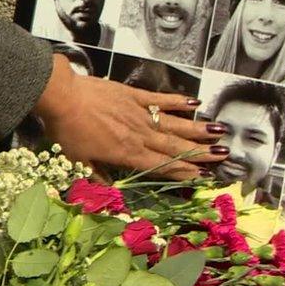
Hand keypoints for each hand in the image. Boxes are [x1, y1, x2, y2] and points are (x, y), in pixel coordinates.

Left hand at [31, 54, 228, 180]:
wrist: (61, 96)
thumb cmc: (66, 130)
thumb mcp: (78, 161)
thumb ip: (96, 176)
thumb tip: (108, 190)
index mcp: (126, 154)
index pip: (160, 166)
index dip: (183, 171)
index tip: (203, 175)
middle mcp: (138, 135)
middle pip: (174, 146)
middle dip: (200, 153)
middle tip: (223, 155)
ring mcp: (138, 113)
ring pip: (174, 124)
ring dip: (197, 130)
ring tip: (220, 133)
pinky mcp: (133, 95)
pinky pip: (160, 99)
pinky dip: (178, 101)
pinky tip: (195, 104)